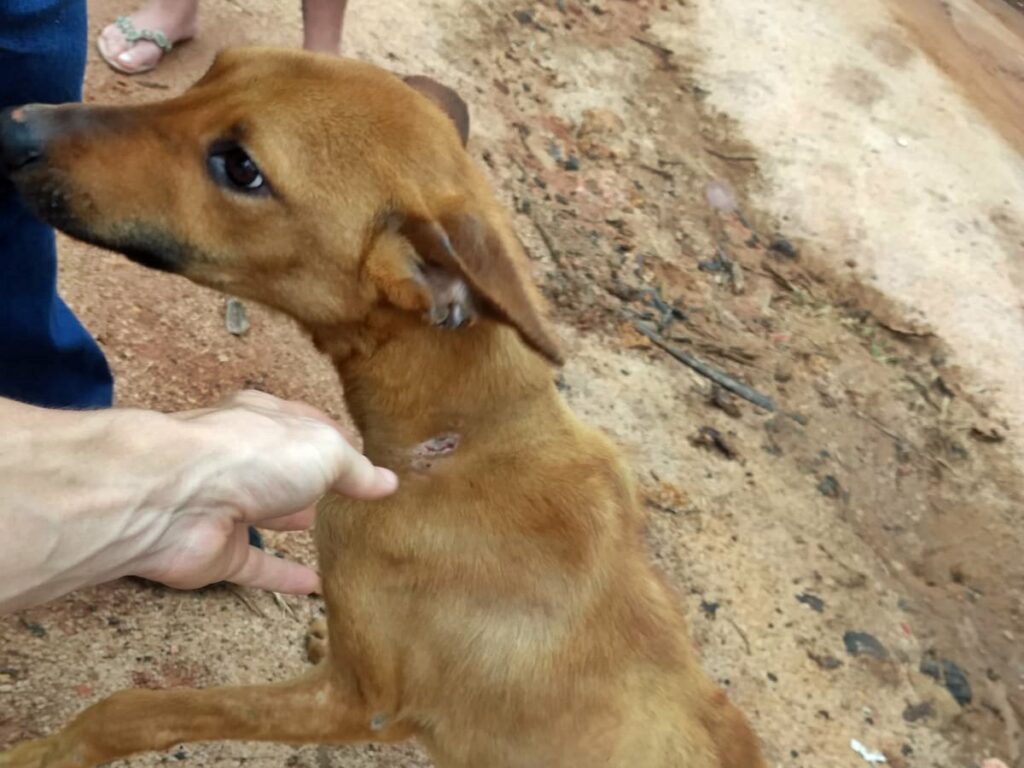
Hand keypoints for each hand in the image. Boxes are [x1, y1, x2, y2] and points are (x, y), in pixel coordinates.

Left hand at [129, 390, 396, 593]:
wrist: (172, 499)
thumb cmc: (252, 456)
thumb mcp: (323, 451)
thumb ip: (356, 470)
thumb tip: (388, 482)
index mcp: (266, 421)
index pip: (308, 426)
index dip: (339, 441)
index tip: (369, 461)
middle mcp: (245, 459)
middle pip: (286, 468)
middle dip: (314, 479)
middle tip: (352, 498)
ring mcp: (229, 506)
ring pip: (268, 515)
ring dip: (294, 521)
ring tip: (333, 533)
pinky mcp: (219, 552)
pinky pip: (258, 567)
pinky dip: (284, 577)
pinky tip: (316, 588)